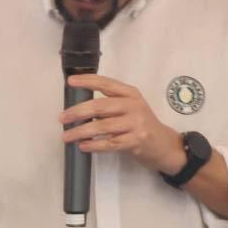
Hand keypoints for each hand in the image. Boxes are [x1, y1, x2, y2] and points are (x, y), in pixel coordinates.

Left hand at [60, 74, 185, 173]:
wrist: (165, 146)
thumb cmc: (142, 125)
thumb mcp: (131, 108)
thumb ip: (111, 104)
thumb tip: (79, 107)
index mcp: (131, 94)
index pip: (106, 83)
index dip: (87, 81)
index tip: (70, 82)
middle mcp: (134, 106)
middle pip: (100, 106)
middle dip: (77, 112)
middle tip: (62, 118)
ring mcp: (136, 124)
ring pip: (102, 127)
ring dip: (81, 132)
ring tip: (67, 136)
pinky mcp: (136, 141)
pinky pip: (109, 143)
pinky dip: (94, 145)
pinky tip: (83, 146)